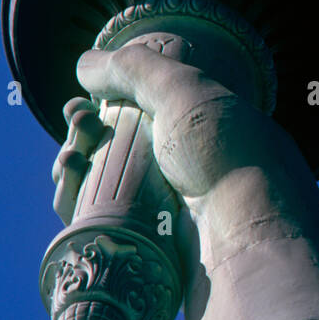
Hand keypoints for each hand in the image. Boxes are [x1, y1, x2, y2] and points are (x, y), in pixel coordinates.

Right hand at [71, 45, 318, 256]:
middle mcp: (189, 173)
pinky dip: (79, 209)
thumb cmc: (227, 157)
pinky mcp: (152, 254)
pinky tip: (69, 193)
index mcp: (205, 134)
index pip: (141, 119)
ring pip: (103, 193)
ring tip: (69, 162)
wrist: (249, 238)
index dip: (103, 111)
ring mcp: (170, 216)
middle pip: (115, 154)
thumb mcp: (186, 92)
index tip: (79, 108)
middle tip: (77, 132)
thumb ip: (136, 69)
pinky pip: (104, 231)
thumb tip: (87, 66)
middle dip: (82, 140)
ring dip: (73, 174)